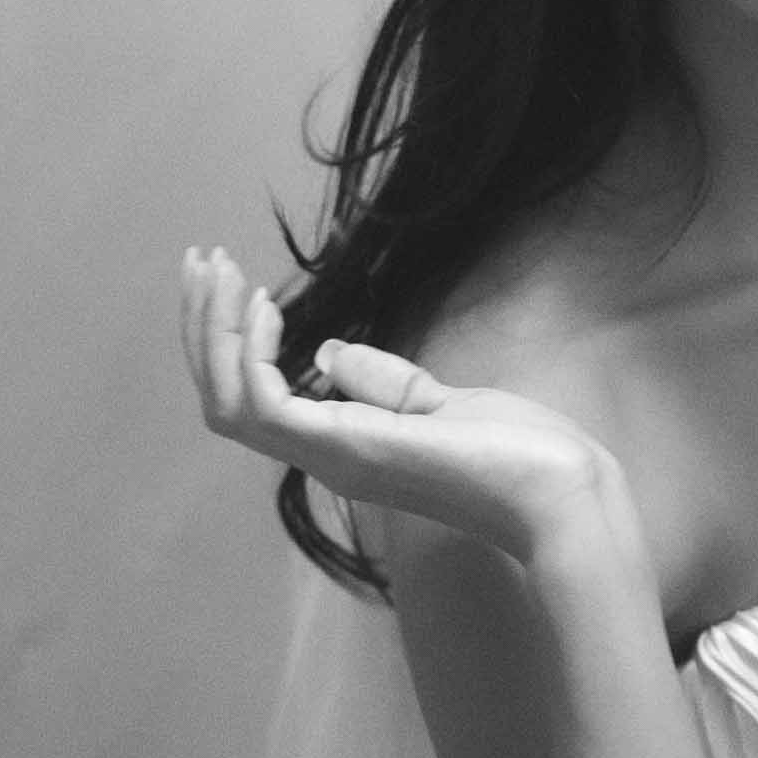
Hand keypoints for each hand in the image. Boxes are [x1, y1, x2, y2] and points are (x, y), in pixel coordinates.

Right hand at [180, 247, 627, 565]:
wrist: (560, 495)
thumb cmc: (519, 456)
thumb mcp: (443, 404)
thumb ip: (384, 383)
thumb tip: (326, 353)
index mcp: (345, 445)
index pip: (256, 403)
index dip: (235, 347)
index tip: (246, 286)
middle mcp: (325, 455)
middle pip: (225, 402)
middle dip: (204, 330)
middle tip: (197, 262)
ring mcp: (332, 454)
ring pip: (229, 404)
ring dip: (211, 333)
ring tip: (213, 269)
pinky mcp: (347, 446)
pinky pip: (262, 405)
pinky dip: (248, 355)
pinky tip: (264, 306)